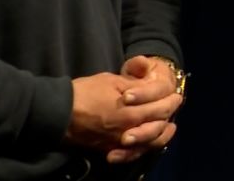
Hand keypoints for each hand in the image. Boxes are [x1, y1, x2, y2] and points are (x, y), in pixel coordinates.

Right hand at [66, 71, 180, 162]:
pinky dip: (144, 148)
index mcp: (129, 112)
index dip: (170, 100)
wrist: (56, 112)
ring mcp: (117, 142)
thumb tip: (153, 81)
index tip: (176, 94)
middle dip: (169, 113)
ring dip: (162, 134)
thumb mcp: (113, 81)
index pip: (160, 108)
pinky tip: (149, 142)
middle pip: (157, 124)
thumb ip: (136, 84)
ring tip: (170, 126)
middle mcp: (126, 130)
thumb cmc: (85, 92)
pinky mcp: (108, 149)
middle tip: (175, 104)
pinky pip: (132, 153)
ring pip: (148, 143)